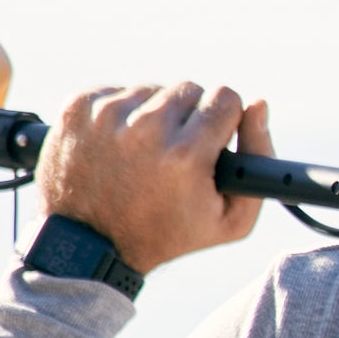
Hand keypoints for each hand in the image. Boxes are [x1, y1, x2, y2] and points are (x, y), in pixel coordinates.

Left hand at [39, 76, 267, 274]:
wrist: (87, 248)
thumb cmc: (165, 235)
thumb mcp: (230, 221)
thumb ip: (260, 160)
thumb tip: (260, 105)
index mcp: (185, 154)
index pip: (226, 97)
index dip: (224, 119)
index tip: (211, 139)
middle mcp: (145, 128)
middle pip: (189, 89)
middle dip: (188, 117)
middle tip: (173, 153)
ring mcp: (107, 114)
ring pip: (152, 89)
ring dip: (153, 115)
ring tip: (142, 154)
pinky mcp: (79, 106)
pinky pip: (117, 91)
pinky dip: (121, 114)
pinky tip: (117, 146)